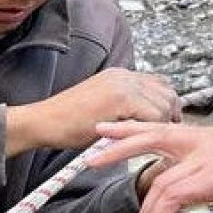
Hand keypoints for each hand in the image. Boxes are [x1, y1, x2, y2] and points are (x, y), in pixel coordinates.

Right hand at [10, 68, 179, 154]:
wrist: (41, 122)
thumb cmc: (68, 123)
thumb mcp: (103, 107)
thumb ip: (125, 105)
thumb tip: (150, 115)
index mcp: (121, 75)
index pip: (159, 83)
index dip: (166, 103)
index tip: (167, 120)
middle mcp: (125, 75)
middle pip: (167, 92)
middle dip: (171, 113)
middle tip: (166, 131)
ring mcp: (124, 85)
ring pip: (163, 104)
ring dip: (160, 123)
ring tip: (147, 136)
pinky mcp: (122, 98)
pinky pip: (153, 115)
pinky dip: (151, 128)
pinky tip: (139, 137)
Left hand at [90, 122, 212, 212]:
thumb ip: (199, 174)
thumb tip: (174, 193)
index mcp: (209, 135)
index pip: (162, 126)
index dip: (131, 128)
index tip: (104, 130)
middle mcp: (208, 138)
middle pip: (153, 137)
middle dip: (118, 147)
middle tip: (92, 159)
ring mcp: (212, 155)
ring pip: (161, 182)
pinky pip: (174, 196)